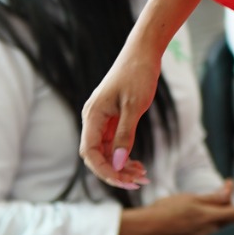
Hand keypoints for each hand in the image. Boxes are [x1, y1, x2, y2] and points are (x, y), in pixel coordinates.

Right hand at [79, 41, 166, 190]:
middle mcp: (93, 119)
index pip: (90, 153)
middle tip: (139, 182)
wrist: (143, 52)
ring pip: (107, 152)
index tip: (123, 181)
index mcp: (92, 116)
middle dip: (115, 172)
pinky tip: (138, 164)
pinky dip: (125, 155)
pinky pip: (114, 144)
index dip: (104, 170)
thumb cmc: (138, 74)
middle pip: (97, 156)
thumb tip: (119, 164)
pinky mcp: (112, 119)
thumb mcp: (135, 106)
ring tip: (142, 176)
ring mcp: (102, 120)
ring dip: (122, 166)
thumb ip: (126, 135)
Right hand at [114, 182, 233, 234]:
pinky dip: (212, 217)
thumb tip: (229, 192)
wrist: (146, 230)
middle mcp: (209, 231)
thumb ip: (213, 198)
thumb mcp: (191, 199)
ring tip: (213, 196)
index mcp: (209, 218)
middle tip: (224, 186)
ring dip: (221, 210)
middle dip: (231, 202)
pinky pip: (210, 228)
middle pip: (230, 218)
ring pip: (220, 223)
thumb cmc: (166, 211)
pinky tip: (201, 209)